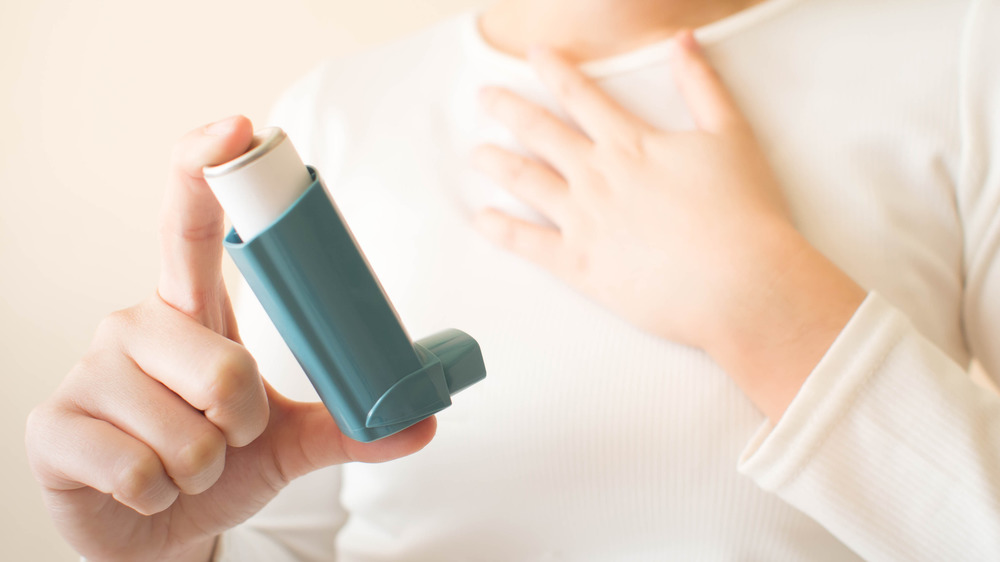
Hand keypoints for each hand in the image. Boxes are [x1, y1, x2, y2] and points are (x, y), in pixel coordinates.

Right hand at [25, 116, 435, 561]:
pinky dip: (161, 496)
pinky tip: (141, 490)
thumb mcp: (285, 441)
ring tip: (180, 467)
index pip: (190, 224)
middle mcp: (135, 325)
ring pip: (189, 434)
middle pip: (226, 366)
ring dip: (205, 469)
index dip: (207, 168)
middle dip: (244, 425)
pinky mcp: (53, 426)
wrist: (152, 526)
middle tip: (225, 438)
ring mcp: (89, 371)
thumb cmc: (215, 462)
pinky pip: (143, 472)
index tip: (239, 127)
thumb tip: (421, 421)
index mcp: (191, 310)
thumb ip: (347, 426)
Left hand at [474, 32, 865, 419]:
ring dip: (498, 163)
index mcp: (630, 144)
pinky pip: (528, 243)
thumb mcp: (731, 135)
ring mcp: (583, 220)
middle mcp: (598, 176)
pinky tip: (483, 219)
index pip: (580, 96)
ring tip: (478, 154)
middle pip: (541, 132)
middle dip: (509, 109)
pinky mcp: (580, 265)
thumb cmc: (744, 213)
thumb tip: (683, 40)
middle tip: (486, 96)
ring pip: (527, 181)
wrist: (741, 284)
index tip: (533, 55)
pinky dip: (501, 230)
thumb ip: (703, 85)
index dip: (554, 70)